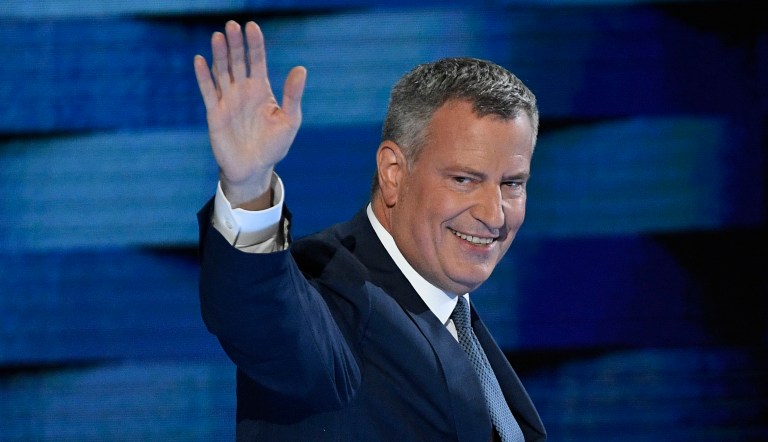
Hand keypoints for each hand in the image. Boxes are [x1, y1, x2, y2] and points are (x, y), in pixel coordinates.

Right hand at [194, 21, 305, 208]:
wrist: (254, 169)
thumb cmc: (274, 146)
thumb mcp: (290, 120)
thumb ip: (293, 95)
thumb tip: (300, 69)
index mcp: (261, 90)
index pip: (257, 61)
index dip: (254, 44)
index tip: (252, 27)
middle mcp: (243, 91)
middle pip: (237, 61)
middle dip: (235, 44)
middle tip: (232, 26)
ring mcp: (227, 100)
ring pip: (221, 72)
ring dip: (219, 55)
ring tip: (219, 36)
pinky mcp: (214, 113)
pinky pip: (207, 91)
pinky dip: (203, 76)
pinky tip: (200, 60)